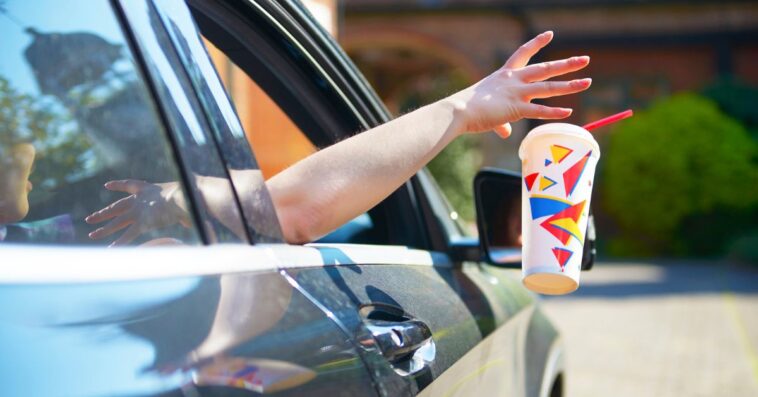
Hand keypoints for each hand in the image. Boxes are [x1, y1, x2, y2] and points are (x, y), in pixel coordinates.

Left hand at [85, 180, 189, 245]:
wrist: (183, 196)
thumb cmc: (188, 194)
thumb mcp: (183, 198)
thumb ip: (182, 212)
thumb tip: (189, 222)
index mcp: (147, 189)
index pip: (128, 184)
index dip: (117, 185)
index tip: (107, 185)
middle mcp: (139, 200)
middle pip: (116, 207)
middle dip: (103, 213)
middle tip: (90, 219)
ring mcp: (138, 212)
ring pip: (117, 222)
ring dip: (104, 229)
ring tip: (92, 234)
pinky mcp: (142, 223)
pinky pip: (129, 235)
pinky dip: (120, 242)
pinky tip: (111, 249)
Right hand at [446, 31, 590, 137]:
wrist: (460, 110)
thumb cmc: (469, 109)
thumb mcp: (488, 110)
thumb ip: (501, 121)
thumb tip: (505, 132)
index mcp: (505, 75)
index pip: (523, 53)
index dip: (537, 43)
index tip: (550, 34)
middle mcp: (514, 80)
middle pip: (545, 69)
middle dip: (566, 64)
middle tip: (584, 60)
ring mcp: (517, 93)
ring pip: (548, 88)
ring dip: (569, 85)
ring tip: (587, 82)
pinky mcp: (516, 108)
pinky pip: (539, 110)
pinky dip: (554, 112)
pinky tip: (568, 111)